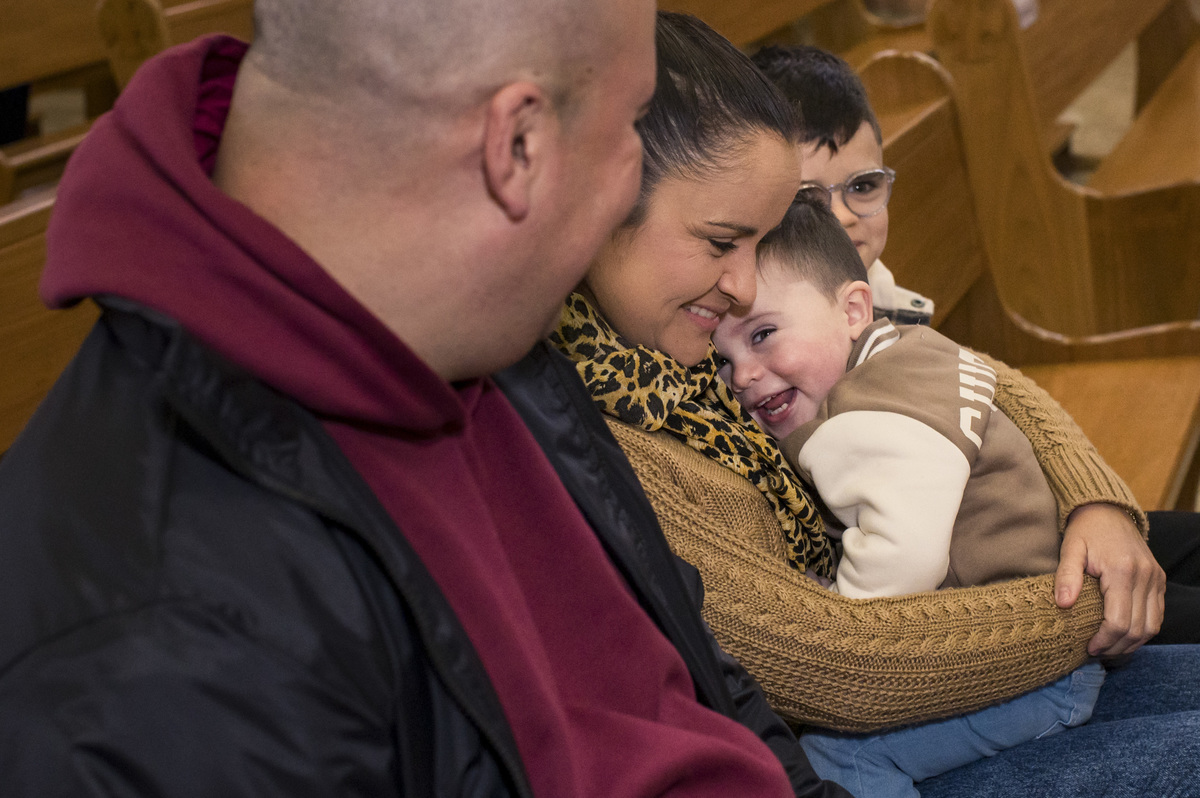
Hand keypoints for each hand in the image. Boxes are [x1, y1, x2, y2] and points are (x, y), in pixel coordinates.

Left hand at [1054, 503, 1164, 656]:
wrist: (1108, 511)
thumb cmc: (1085, 532)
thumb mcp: (1070, 549)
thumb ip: (1066, 576)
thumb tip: (1062, 604)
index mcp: (1122, 571)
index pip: (1118, 620)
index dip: (1104, 640)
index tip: (1088, 647)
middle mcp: (1145, 577)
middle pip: (1137, 629)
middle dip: (1116, 646)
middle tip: (1096, 652)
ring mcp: (1155, 579)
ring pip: (1151, 626)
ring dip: (1131, 643)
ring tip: (1108, 647)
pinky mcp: (1158, 580)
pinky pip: (1156, 615)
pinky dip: (1142, 630)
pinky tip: (1122, 635)